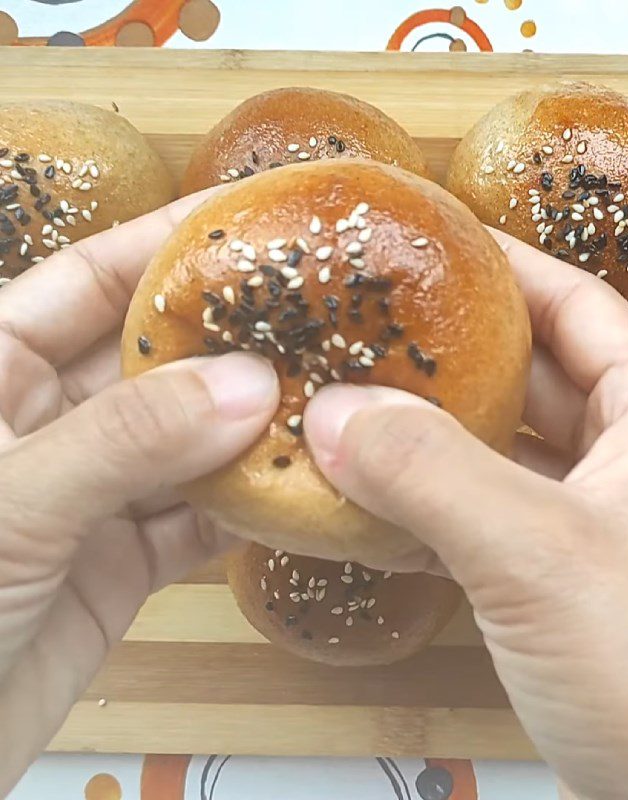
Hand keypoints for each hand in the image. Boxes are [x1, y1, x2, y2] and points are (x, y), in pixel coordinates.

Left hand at [0, 197, 278, 795]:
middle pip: (154, 359)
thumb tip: (251, 384)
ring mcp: (91, 492)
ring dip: (251, 424)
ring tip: (330, 389)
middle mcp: (46, 420)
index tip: (250, 218)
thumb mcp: (10, 503)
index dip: (166, 242)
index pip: (88, 280)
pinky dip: (245, 504)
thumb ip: (126, 438)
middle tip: (319, 310)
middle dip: (231, 337)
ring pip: (187, 440)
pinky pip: (196, 517)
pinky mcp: (121, 561)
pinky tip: (301, 484)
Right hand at [303, 231, 627, 799]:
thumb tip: (333, 413)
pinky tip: (379, 492)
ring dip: (440, 428)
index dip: (505, 265)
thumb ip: (432, 475)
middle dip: (456, 350)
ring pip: (511, 445)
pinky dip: (441, 496)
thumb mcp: (539, 557)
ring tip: (360, 396)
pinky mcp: (571, 574)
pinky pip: (496, 508)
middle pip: (538, 372)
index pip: (578, 303)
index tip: (430, 241)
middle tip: (374, 321)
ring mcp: (606, 518)